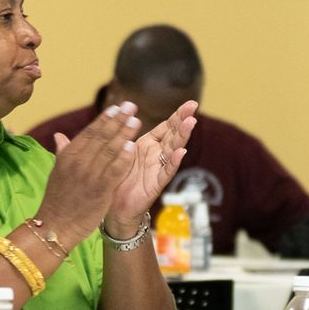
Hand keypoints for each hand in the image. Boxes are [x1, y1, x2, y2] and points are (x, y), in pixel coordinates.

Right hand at [36, 103, 144, 242]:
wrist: (55, 225)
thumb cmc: (58, 200)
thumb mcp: (57, 172)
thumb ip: (63, 152)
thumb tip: (59, 136)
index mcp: (68, 156)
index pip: (89, 132)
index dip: (104, 119)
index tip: (116, 107)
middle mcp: (78, 161)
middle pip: (101, 136)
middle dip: (117, 120)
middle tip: (130, 106)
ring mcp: (89, 175)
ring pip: (109, 150)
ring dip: (123, 134)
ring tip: (136, 121)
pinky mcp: (99, 189)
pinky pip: (114, 170)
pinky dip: (123, 158)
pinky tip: (132, 147)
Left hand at [107, 100, 196, 227]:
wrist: (115, 206)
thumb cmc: (119, 177)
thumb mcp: (122, 151)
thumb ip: (128, 135)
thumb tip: (127, 113)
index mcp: (148, 144)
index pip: (167, 127)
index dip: (178, 115)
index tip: (191, 103)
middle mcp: (157, 155)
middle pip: (173, 135)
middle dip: (183, 121)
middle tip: (194, 108)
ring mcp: (158, 169)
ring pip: (173, 150)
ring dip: (182, 137)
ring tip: (190, 123)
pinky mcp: (156, 184)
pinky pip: (166, 172)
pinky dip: (173, 162)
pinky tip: (181, 153)